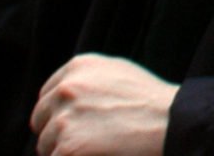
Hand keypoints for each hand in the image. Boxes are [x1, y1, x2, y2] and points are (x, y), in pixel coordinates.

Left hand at [30, 54, 175, 155]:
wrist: (172, 122)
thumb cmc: (151, 101)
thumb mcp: (118, 73)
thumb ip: (87, 78)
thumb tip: (61, 94)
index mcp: (78, 67)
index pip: (47, 94)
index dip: (57, 112)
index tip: (72, 124)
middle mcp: (67, 88)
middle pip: (41, 120)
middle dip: (56, 133)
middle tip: (84, 141)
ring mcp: (65, 118)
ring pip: (46, 145)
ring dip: (64, 150)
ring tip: (96, 148)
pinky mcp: (68, 146)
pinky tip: (96, 155)